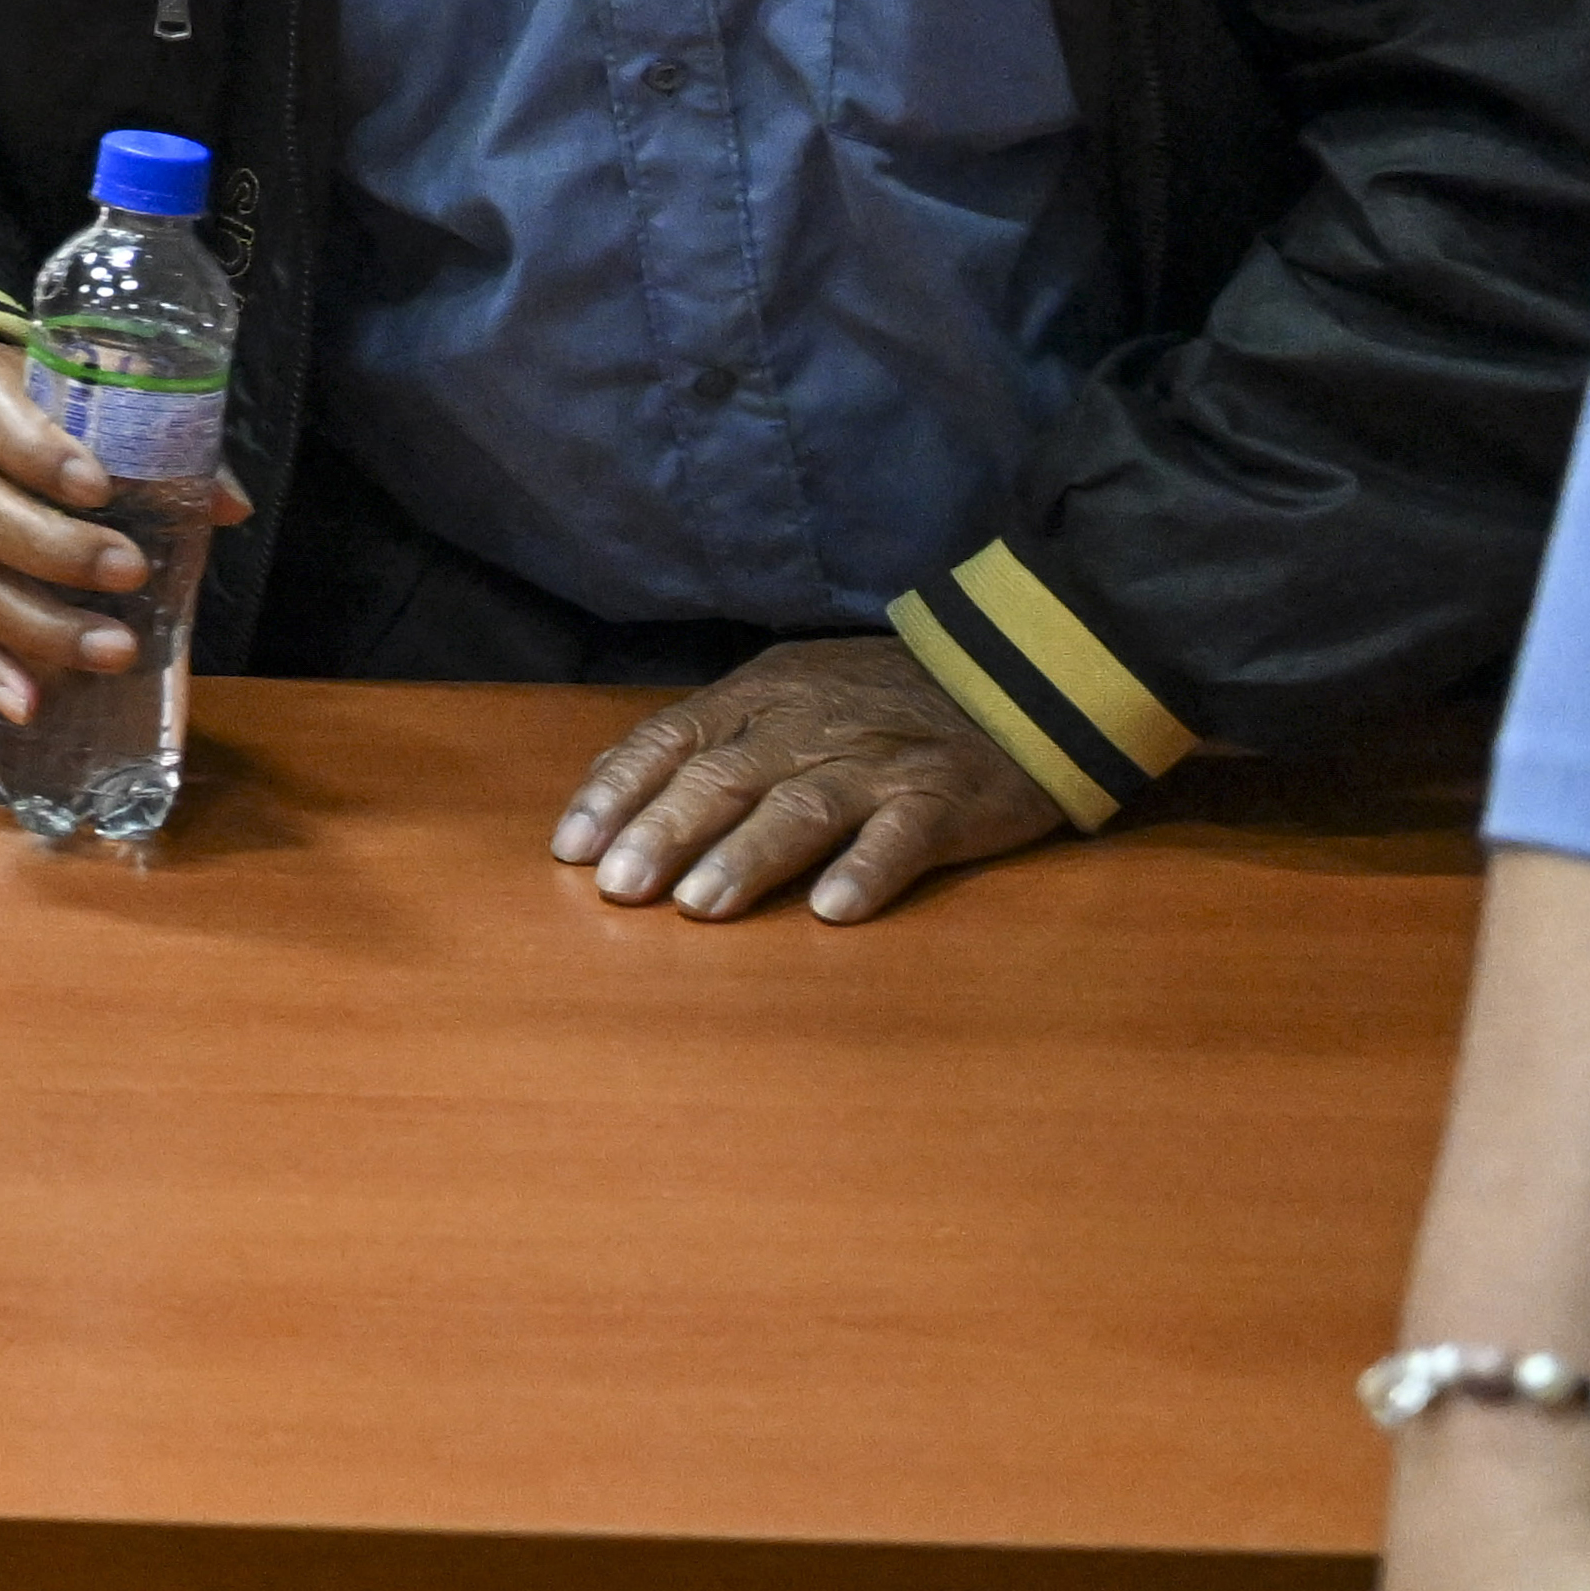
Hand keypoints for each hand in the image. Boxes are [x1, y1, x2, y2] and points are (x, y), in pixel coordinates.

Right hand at [0, 337, 243, 726]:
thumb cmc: (14, 404)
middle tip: (131, 570)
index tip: (100, 487)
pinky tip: (32, 706)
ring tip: (114, 650)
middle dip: (54, 549)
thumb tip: (229, 505)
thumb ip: (145, 436)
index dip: (39, 455)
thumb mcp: (63, 391)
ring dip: (39, 625)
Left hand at [552, 631, 1064, 921]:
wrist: (1016, 679)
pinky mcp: (945, 798)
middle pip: (725, 776)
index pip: (672, 738)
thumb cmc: (877, 702)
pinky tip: (832, 910)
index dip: (618, 792)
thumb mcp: (783, 695)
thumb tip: (610, 786)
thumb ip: (706, 739)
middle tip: (619, 888)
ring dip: (747, 857)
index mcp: (761, 697)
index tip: (572, 849)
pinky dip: (866, 871)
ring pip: (802, 807)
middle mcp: (810, 726)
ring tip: (700, 906)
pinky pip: (903, 835)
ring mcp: (879, 762)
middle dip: (665, 831)